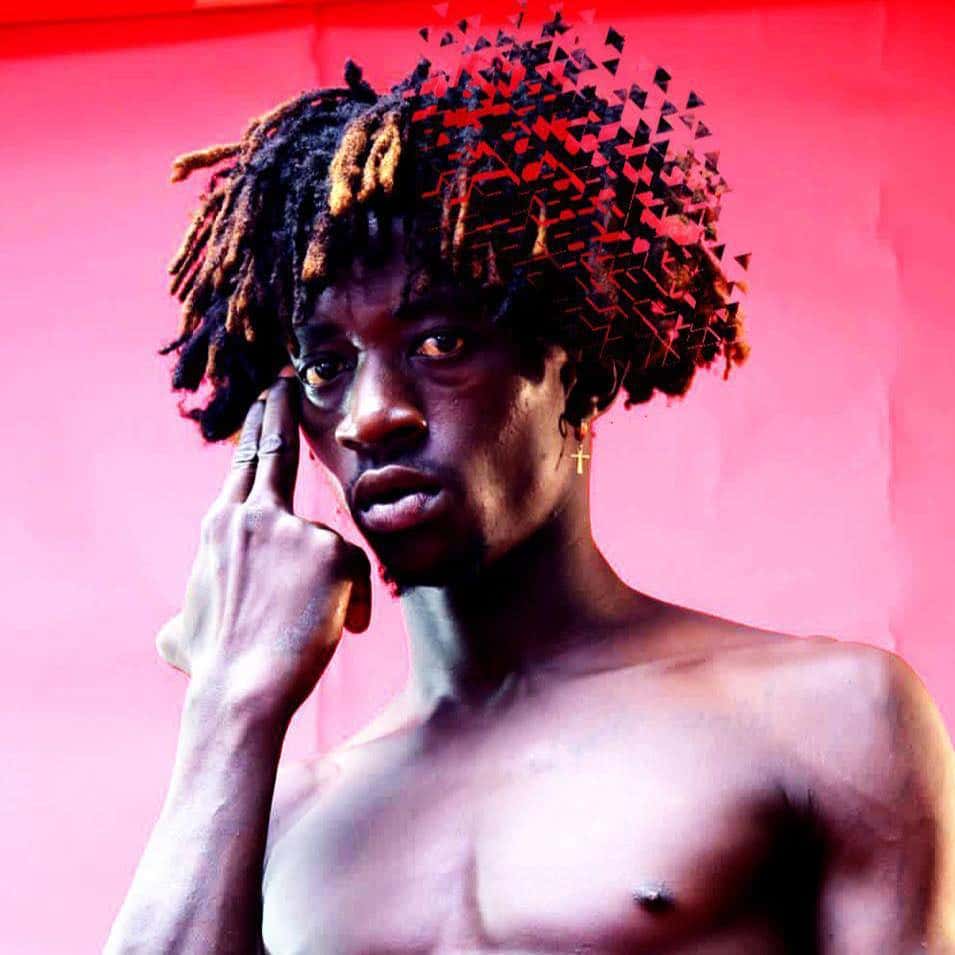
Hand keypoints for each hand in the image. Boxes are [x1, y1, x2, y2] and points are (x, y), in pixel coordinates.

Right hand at [155, 372, 371, 721]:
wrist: (240, 689)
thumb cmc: (211, 666)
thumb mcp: (181, 630)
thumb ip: (185, 614)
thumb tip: (173, 631)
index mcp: (220, 525)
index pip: (244, 465)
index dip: (257, 430)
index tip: (266, 402)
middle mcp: (253, 515)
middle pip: (273, 449)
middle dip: (279, 412)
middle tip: (285, 385)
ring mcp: (294, 529)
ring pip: (330, 545)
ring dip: (331, 585)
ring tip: (312, 624)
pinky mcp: (332, 551)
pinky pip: (357, 573)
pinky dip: (354, 603)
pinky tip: (341, 627)